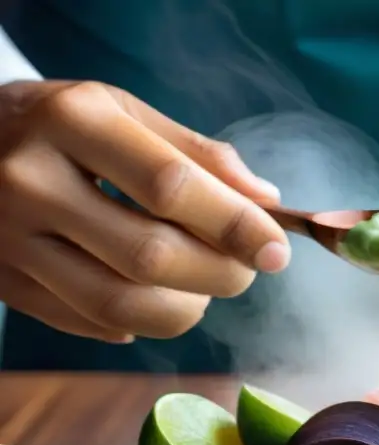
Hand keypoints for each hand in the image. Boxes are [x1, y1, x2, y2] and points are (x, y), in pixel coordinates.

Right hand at [0, 80, 288, 342]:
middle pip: (150, 256)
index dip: (235, 226)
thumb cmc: (62, 125)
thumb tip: (267, 202)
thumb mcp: (123, 112)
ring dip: (184, 309)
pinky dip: (140, 324)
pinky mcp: (2, 282)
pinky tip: (154, 298)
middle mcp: (32, 180)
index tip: (277, 251)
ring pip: (120, 306)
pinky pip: (90, 324)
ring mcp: (9, 238)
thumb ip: (196, 154)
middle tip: (243, 271)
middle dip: (219, 274)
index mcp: (72, 121)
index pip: (171, 188)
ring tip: (202, 289)